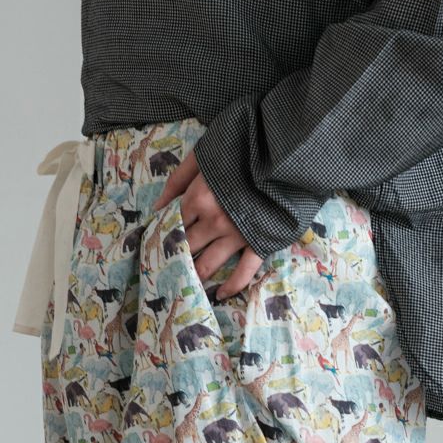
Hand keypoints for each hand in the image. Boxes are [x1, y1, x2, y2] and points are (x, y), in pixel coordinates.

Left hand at [152, 149, 262, 299]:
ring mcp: (237, 235)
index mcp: (197, 198)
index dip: (163, 234)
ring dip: (195, 275)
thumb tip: (157, 207)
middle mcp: (213, 221)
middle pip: (187, 246)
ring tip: (186, 285)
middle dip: (175, 258)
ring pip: (208, 264)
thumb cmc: (244, 147)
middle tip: (166, 271)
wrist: (286, 153)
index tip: (156, 246)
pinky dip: (232, 286)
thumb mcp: (205, 154)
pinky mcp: (259, 243)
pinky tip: (220, 295)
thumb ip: (178, 180)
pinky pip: (244, 272)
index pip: (172, 224)